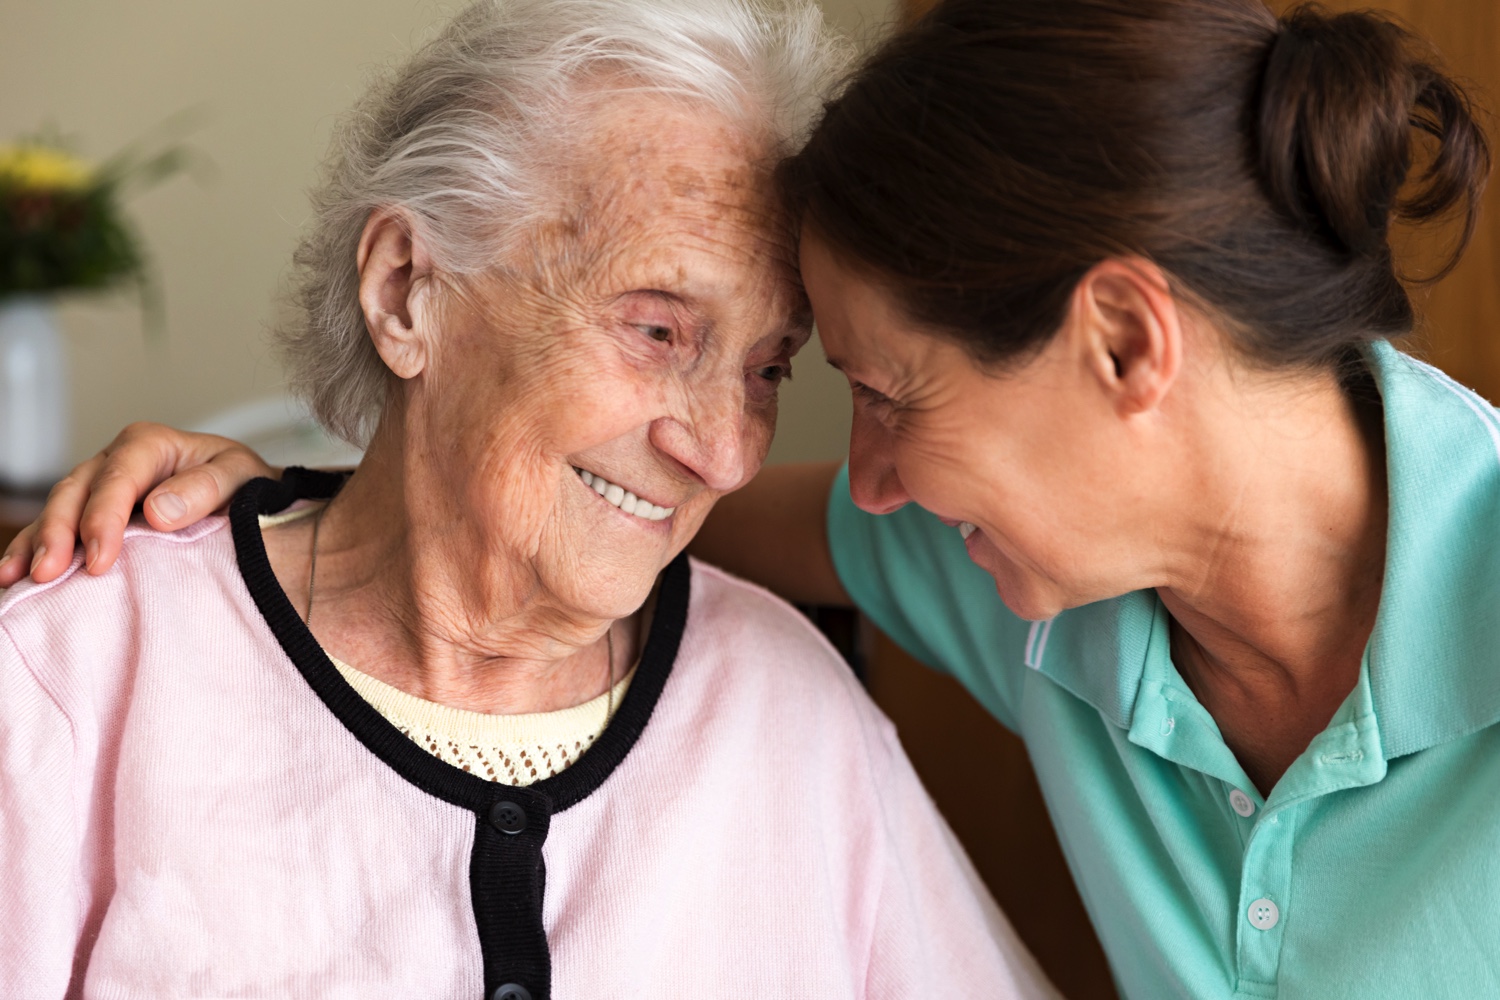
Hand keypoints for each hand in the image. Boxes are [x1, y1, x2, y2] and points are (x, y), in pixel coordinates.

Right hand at [0, 422, 276, 585]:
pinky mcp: (92, 511)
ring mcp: (99, 486)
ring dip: (37, 543)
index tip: (101, 560)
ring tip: (22, 577)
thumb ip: (205, 488)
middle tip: (50, 574)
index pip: (118, 479)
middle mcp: (117, 461)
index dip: (104, 519)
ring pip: (57, 509)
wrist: (250, 496)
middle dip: (60, 533)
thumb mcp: (240, 476)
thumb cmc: (245, 485)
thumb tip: (158, 510)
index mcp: (150, 444)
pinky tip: (14, 574)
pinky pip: (56, 527)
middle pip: (76, 492)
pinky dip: (33, 548)